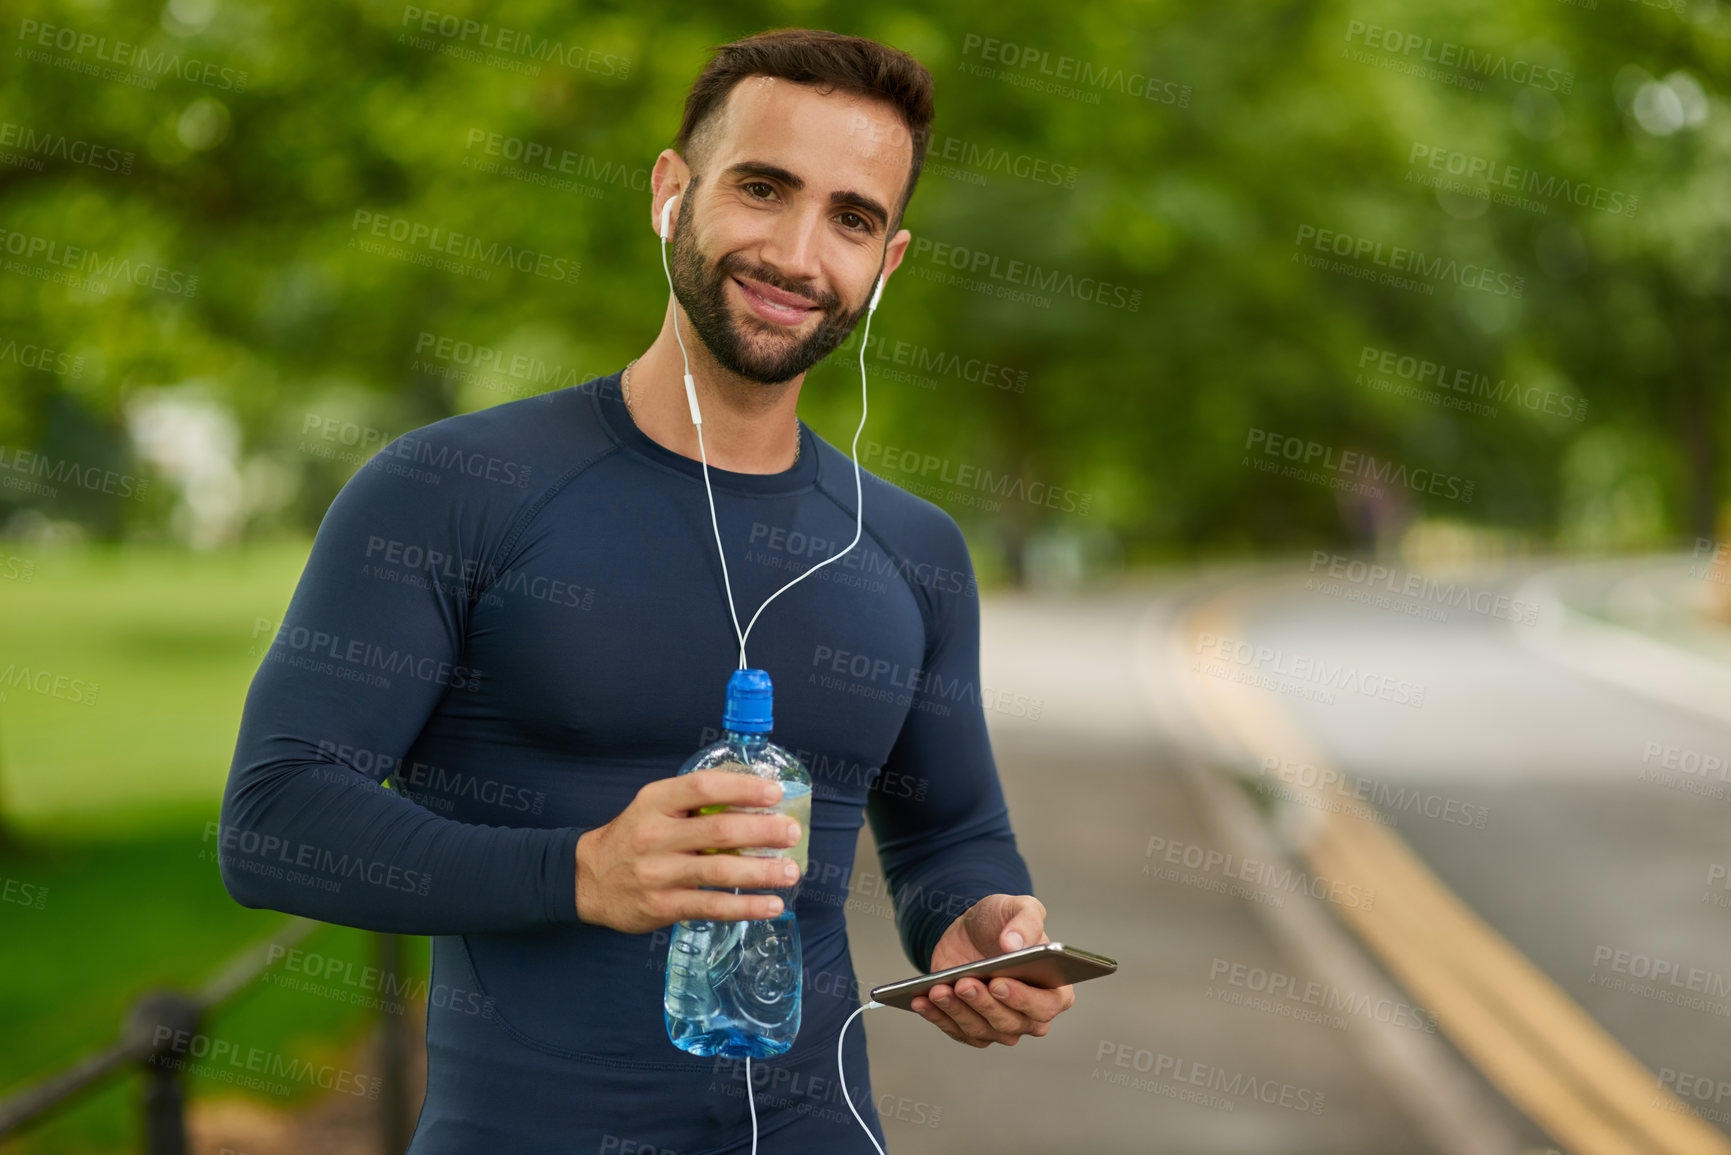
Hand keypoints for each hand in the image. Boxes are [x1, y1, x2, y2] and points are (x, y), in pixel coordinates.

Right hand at [573, 770, 802, 932]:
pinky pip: (712, 906)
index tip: (775, 793)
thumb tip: (752, 796)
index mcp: (655, 802)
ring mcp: (658, 873)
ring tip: (791, 871)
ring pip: (719, 872)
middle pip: (718, 831)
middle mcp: (655, 835)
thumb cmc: (633, 837)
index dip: (742, 788)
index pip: (703, 788)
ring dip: (761, 872)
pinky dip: (745, 907)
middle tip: (792, 832)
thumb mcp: (653, 807)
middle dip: (762, 832)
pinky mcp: (663, 906)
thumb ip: (693, 801)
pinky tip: (771, 905)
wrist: (588, 879)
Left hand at [911, 894, 1074, 1047]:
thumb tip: (1014, 944)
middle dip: (983, 1003)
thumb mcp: (1019, 907)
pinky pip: (957, 1031)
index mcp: (1054, 990)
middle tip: (963, 984)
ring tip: (938, 990)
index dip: (1022, 999)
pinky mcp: (973, 1027)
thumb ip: (1026, 921)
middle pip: (1010, 1023)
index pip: (1045, 1005)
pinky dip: (938, 1017)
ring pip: (981, 1030)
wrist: (970, 929)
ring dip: (957, 1011)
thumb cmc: (1004, 922)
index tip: (999, 983)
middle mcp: (1030, 1015)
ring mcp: (1001, 1025)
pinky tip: (922, 1000)